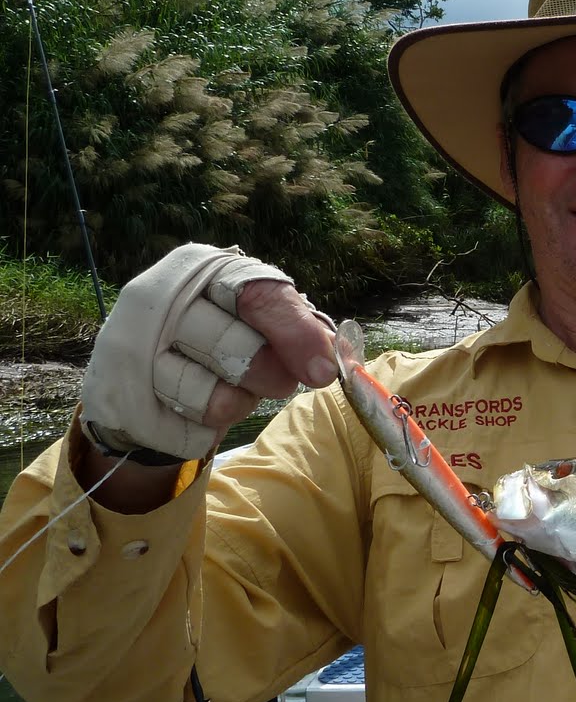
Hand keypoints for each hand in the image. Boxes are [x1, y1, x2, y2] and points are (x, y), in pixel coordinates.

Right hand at [80, 244, 337, 462]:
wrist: (138, 372)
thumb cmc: (216, 331)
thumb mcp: (254, 314)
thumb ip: (295, 327)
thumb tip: (329, 362)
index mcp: (199, 267)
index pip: (258, 297)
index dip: (296, 335)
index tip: (322, 373)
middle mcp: (157, 300)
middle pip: (234, 350)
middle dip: (269, 376)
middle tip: (278, 383)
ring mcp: (129, 350)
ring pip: (212, 399)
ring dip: (236, 405)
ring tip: (232, 391)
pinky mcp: (120, 401)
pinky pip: (190, 434)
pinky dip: (206, 431)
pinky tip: (195, 410)